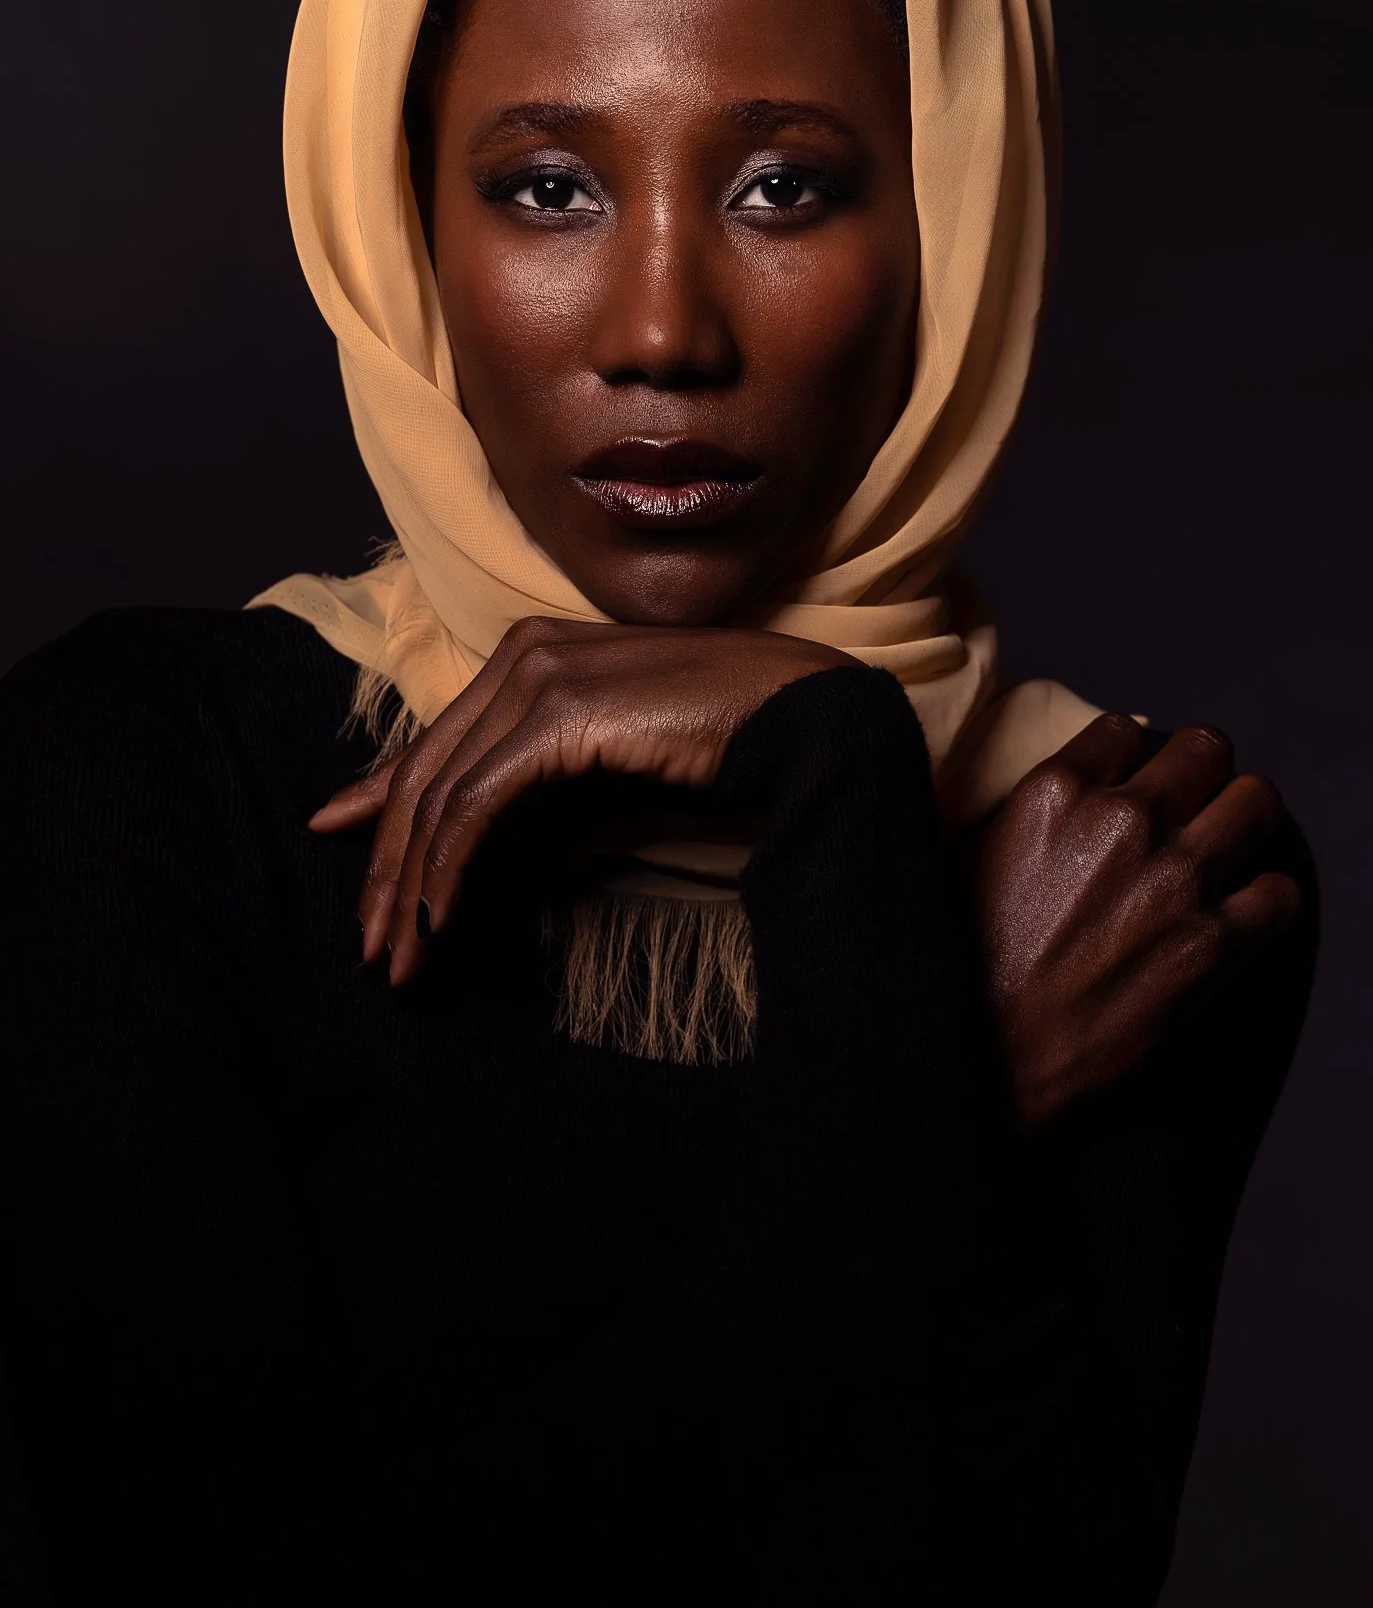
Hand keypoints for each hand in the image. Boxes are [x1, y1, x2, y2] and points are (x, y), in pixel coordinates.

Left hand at [308, 616, 854, 983]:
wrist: (801, 723)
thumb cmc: (717, 756)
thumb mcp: (606, 790)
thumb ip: (536, 805)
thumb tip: (469, 849)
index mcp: (534, 654)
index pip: (438, 740)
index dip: (381, 800)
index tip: (336, 840)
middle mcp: (525, 652)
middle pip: (427, 770)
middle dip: (389, 866)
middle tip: (373, 945)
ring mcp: (540, 673)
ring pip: (442, 792)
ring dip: (411, 884)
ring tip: (400, 954)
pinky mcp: (559, 710)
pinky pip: (476, 802)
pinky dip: (451, 866)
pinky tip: (440, 917)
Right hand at [967, 713, 1302, 1125]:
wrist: (988, 1060)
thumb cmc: (963, 962)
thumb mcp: (968, 853)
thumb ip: (1027, 807)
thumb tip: (1074, 781)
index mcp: (1056, 792)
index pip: (1126, 729)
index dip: (1132, 757)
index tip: (1131, 784)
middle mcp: (1124, 822)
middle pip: (1206, 747)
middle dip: (1201, 774)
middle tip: (1190, 806)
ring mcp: (1176, 882)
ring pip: (1258, 802)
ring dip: (1244, 821)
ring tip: (1227, 847)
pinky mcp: (1213, 948)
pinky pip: (1280, 894)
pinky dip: (1267, 901)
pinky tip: (1241, 914)